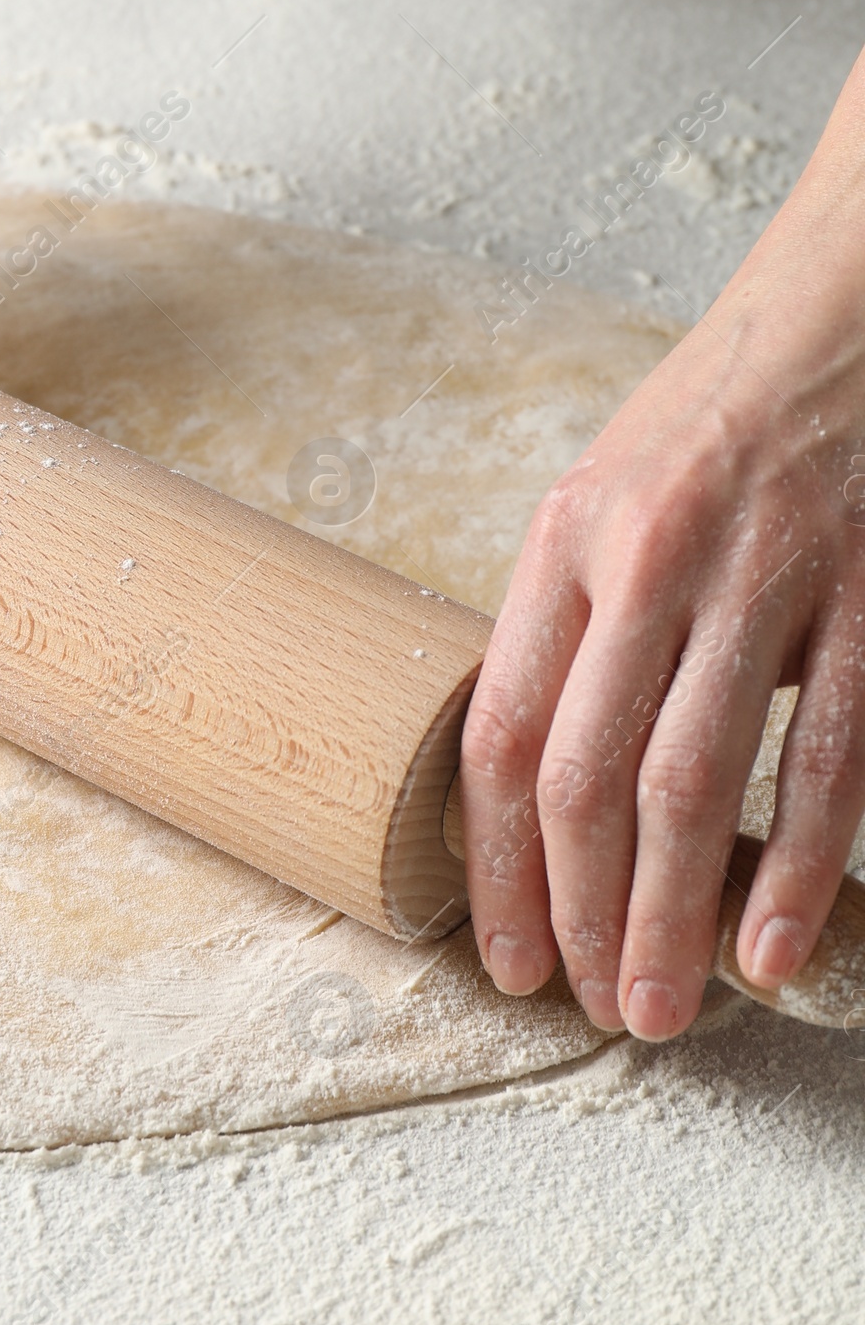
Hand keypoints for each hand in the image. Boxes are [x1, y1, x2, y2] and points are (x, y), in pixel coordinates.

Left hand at [461, 150, 864, 1039]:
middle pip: (587, 778)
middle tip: (589, 1007)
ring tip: (660, 1006)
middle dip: (579, 914)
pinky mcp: (862, 596)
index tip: (503, 951)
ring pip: (695, 785)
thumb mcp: (605, 498)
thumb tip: (544, 787)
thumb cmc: (710, 422)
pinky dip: (799, 866)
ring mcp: (761, 579)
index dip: (495, 863)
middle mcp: (646, 561)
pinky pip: (829, 755)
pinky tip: (777, 946)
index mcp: (564, 541)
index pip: (504, 733)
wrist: (837, 317)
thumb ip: (574, 625)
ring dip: (673, 916)